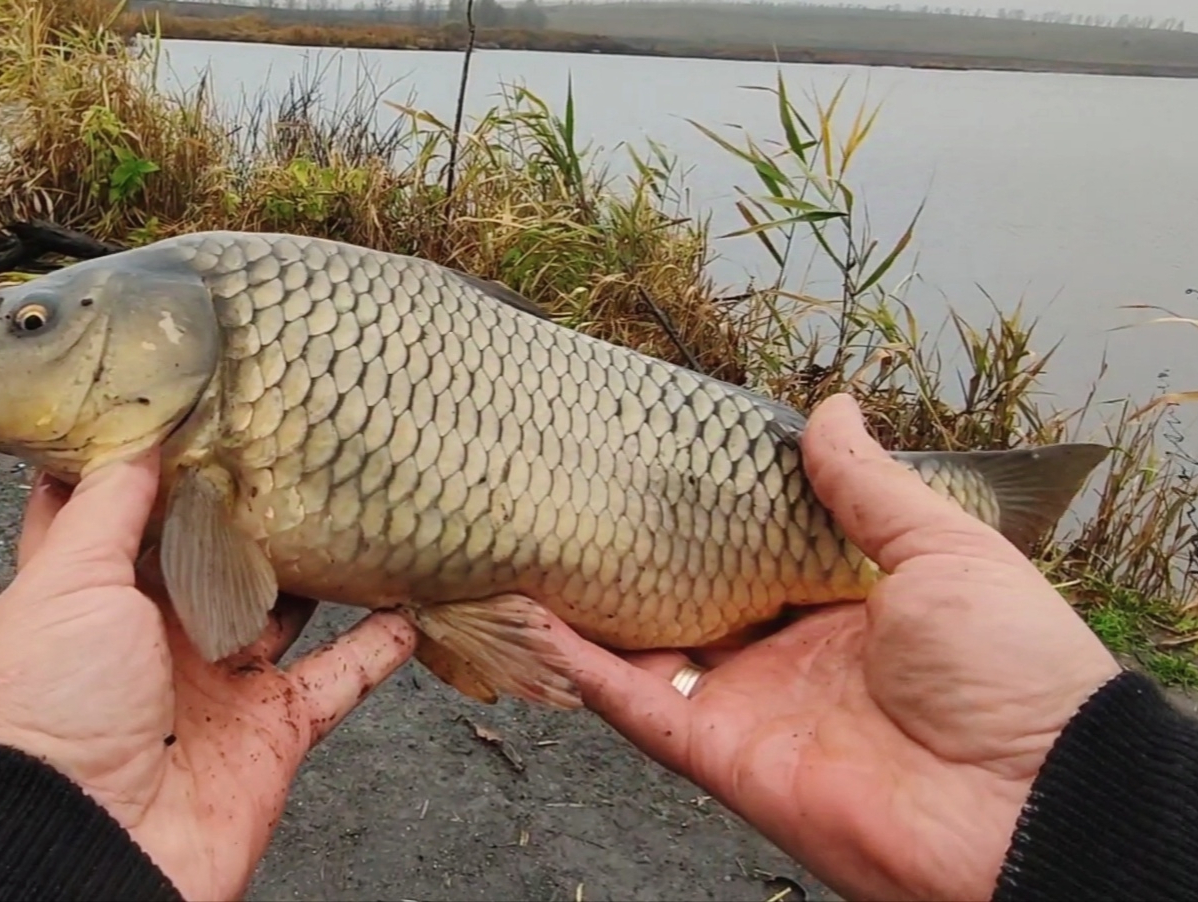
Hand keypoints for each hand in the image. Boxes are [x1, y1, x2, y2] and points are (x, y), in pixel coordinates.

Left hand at [0, 451, 418, 900]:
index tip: (175, 395)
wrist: (83, 848)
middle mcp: (153, 634)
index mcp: (89, 594)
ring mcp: (216, 682)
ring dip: (317, 564)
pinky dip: (377, 647)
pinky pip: (337, 679)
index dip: (136, 460)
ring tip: (355, 498)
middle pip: (211, 552)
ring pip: (282, 606)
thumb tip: (138, 439)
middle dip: (242, 501)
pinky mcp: (271, 730)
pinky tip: (409, 600)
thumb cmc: (50, 708)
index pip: (111, 514)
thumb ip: (108, 513)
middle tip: (289, 432)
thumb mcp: (64, 585)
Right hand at [547, 392, 1121, 900]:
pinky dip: (580, 665)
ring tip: (532, 546)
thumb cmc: (1013, 672)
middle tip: (577, 493)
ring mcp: (748, 706)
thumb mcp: (949, 552)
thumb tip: (830, 408)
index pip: (755, 551)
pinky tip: (534, 614)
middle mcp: (786, 657)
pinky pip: (636, 705)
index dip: (708, 510)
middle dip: (635, 555)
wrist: (1030, 807)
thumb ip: (871, 488)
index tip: (656, 457)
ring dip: (587, 608)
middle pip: (689, 598)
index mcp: (842, 607)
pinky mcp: (719, 753)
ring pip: (644, 650)